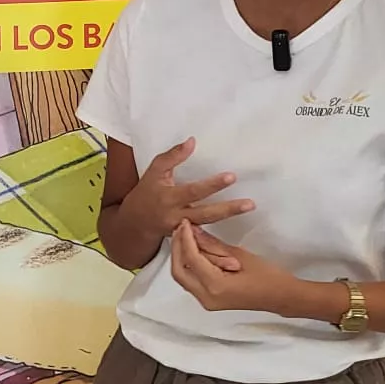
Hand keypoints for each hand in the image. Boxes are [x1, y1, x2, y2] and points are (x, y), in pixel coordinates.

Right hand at [119, 138, 251, 252]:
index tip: (231, 177)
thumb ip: (173, 155)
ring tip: (248, 210)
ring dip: (229, 221)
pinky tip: (238, 235)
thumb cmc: (147, 191)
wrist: (134, 223)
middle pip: (206, 214)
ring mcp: (183, 230)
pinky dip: (220, 242)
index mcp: (169, 198)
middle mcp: (177, 216)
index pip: (194, 191)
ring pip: (208, 227)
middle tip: (249, 204)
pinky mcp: (187, 239)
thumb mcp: (155, 170)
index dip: (212, 185)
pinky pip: (205, 241)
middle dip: (228, 209)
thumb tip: (193, 141)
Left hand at [169, 222, 316, 315]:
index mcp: (215, 286)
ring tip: (186, 235)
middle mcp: (206, 297)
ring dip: (181, 255)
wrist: (281, 297)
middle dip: (177, 248)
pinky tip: (194, 249)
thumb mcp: (239, 255)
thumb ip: (213, 245)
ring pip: (183, 276)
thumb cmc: (268, 277)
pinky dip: (190, 264)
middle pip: (178, 271)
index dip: (185, 238)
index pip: (191, 258)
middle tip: (180, 228)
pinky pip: (192, 280)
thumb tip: (194, 231)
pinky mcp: (209, 300)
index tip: (185, 222)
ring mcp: (207, 301)